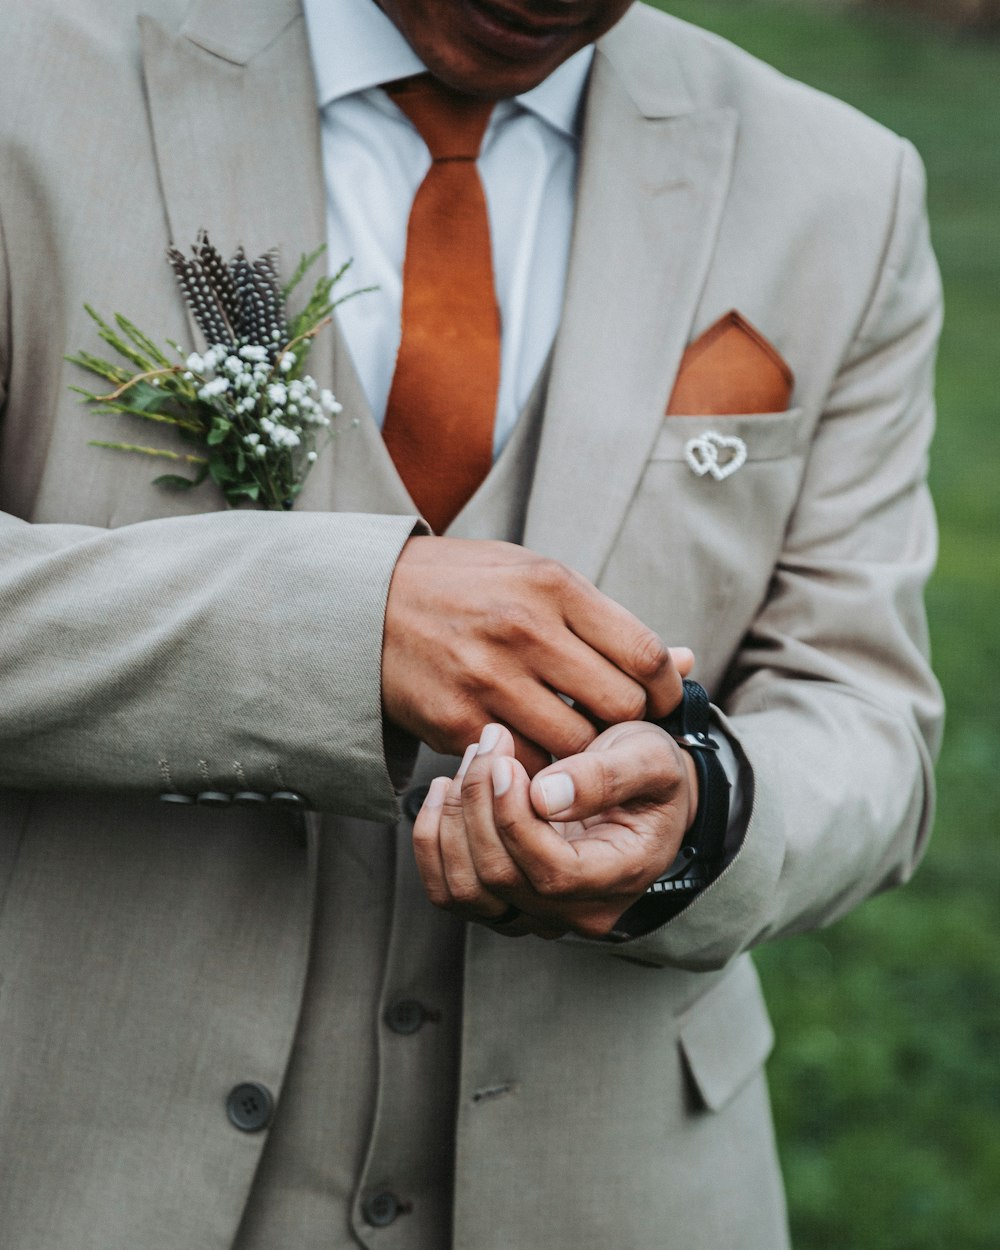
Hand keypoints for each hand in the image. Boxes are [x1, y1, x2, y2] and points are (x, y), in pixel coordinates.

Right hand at [382, 535, 692, 773]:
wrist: (364, 604)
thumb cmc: (465, 587)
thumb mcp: (536, 578)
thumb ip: (606, 621)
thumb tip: (683, 661)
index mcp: (552, 586)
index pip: (644, 653)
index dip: (667, 687)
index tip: (661, 699)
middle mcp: (523, 631)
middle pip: (619, 706)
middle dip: (629, 723)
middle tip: (617, 724)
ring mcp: (487, 680)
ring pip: (577, 746)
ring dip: (585, 751)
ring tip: (574, 737)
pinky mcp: (456, 723)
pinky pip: (527, 765)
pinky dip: (539, 765)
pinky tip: (531, 746)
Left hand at [412, 721, 698, 939]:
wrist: (641, 788)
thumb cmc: (649, 770)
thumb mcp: (650, 758)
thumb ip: (607, 776)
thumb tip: (545, 796)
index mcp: (619, 877)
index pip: (551, 871)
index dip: (514, 817)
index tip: (505, 762)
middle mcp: (577, 911)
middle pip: (499, 878)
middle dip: (479, 803)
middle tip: (488, 744)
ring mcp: (536, 913)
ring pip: (465, 891)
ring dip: (452, 820)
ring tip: (470, 762)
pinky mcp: (503, 901)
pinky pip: (448, 890)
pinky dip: (433, 841)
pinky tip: (445, 792)